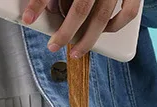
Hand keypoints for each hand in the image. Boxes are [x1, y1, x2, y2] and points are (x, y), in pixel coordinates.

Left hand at [22, 0, 141, 57]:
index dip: (38, 3)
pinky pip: (128, 12)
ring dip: (87, 39)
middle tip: (54, 45)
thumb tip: (47, 9)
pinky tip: (104, 32)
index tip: (27, 18)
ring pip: (102, 17)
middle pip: (80, 8)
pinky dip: (115, 25)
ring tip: (75, 51)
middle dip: (65, 33)